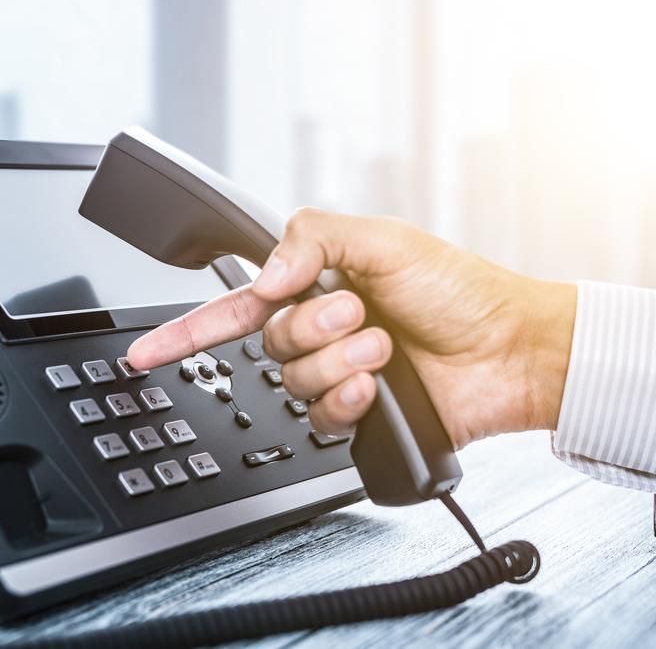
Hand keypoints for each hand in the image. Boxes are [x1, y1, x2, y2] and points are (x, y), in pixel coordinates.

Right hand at [127, 208, 575, 447]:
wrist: (509, 349)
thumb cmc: (461, 288)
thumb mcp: (384, 239)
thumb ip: (312, 239)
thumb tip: (262, 280)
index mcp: (320, 285)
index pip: (237, 306)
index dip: (188, 329)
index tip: (146, 351)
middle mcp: (324, 332)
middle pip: (270, 343)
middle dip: (315, 325)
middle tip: (360, 311)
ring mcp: (340, 375)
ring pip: (296, 380)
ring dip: (341, 360)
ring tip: (386, 347)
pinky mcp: (359, 414)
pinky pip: (321, 417)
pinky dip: (348, 397)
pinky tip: (377, 385)